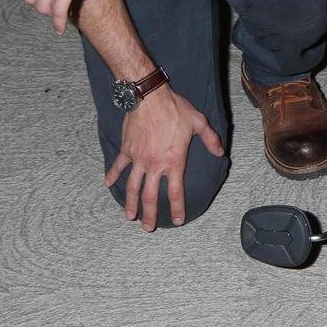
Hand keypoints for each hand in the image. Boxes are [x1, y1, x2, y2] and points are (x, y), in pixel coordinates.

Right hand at [103, 87, 224, 230]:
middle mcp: (155, 164)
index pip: (175, 191)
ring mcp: (138, 158)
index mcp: (174, 161)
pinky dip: (112, 175)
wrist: (150, 98)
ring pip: (132, 186)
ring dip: (130, 203)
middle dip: (150, 214)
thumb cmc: (176, 109)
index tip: (178, 220)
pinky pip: (118, 165)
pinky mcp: (127, 150)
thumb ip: (211, 139)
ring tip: (129, 216)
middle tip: (148, 228)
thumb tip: (220, 153)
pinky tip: (107, 184)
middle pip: (150, 196)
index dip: (177, 207)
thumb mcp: (199, 122)